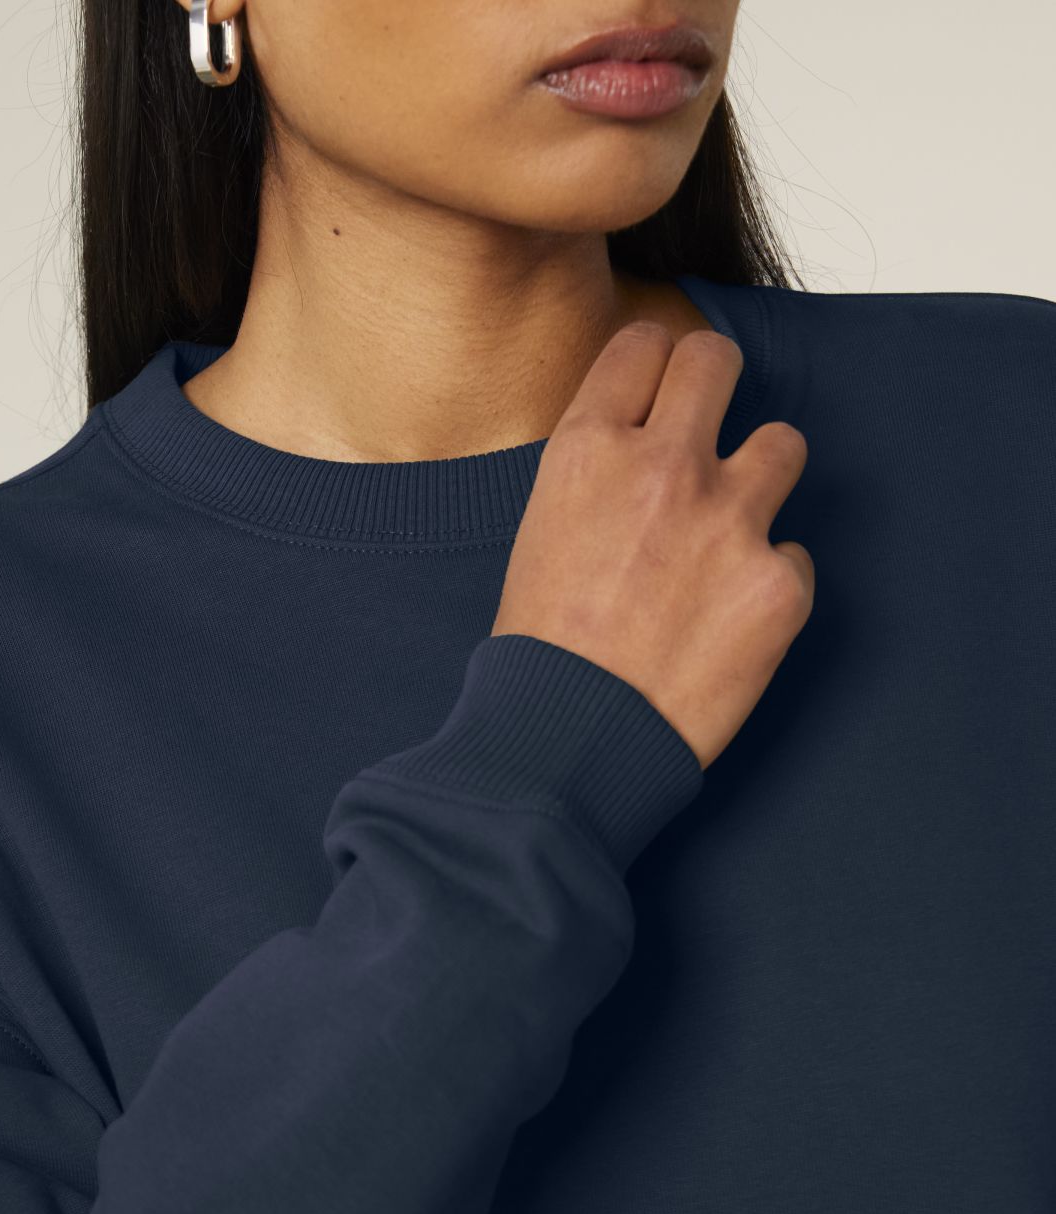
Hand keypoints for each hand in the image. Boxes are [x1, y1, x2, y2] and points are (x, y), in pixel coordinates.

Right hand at [491, 319, 813, 769]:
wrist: (569, 745)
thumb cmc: (540, 658)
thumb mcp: (539, 538)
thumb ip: (594, 480)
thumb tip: (637, 457)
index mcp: (589, 452)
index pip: (644, 346)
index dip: (654, 370)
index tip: (659, 396)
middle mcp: (663, 468)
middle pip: (717, 360)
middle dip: (713, 389)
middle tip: (706, 435)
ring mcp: (731, 521)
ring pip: (782, 444)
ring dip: (760, 480)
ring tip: (729, 536)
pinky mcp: (779, 583)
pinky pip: (795, 555)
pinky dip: (769, 585)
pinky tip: (728, 625)